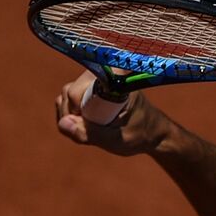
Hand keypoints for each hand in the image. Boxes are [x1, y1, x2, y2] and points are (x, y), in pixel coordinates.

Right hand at [54, 70, 171, 155]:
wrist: (152, 132)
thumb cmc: (139, 135)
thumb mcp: (117, 140)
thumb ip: (89, 133)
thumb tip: (63, 123)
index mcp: (115, 82)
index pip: (77, 91)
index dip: (76, 112)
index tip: (89, 126)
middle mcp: (104, 75)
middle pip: (69, 92)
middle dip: (73, 116)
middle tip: (93, 132)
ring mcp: (95, 80)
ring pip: (65, 96)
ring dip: (73, 117)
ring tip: (95, 129)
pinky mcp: (90, 87)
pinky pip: (67, 99)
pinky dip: (73, 115)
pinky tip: (90, 124)